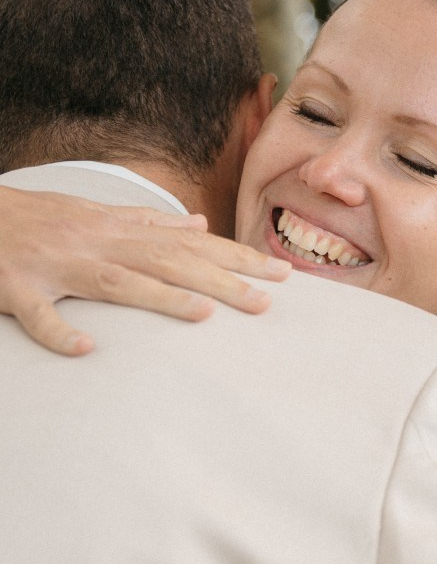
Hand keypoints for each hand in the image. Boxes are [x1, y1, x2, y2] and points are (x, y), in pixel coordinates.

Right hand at [0, 186, 287, 353]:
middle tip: (266, 302)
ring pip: (114, 280)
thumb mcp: (95, 214)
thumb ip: (147, 222)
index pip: (189, 243)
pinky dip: (60, 331)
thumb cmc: (37, 219)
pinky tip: (85, 349)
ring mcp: (56, 265)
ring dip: (158, 296)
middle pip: (165, 260)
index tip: (283, 274)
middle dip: (218, 278)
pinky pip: (39, 313)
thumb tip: (197, 223)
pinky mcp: (16, 287)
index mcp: (115, 229)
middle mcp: (95, 242)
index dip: (236, 256)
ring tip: (204, 314)